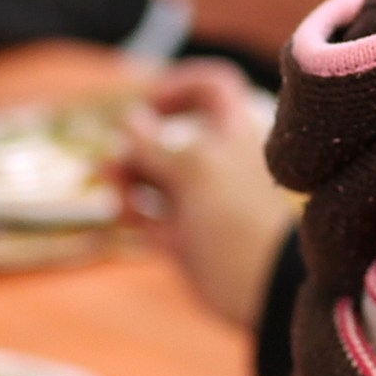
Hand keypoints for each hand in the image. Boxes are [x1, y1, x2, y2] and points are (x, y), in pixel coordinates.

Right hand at [120, 59, 296, 329]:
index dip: (180, 86)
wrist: (265, 290)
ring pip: (153, 175)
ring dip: (126, 174)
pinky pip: (149, 215)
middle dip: (136, 141)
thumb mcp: (196, 172)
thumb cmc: (239, 220)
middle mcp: (216, 163)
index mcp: (233, 134)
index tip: (152, 102)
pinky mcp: (184, 238)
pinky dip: (131, 210)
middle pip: (168, 135)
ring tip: (110, 183)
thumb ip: (157, 147)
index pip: (211, 88)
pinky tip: (123, 213)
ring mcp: (199, 201)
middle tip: (117, 156)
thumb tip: (130, 119)